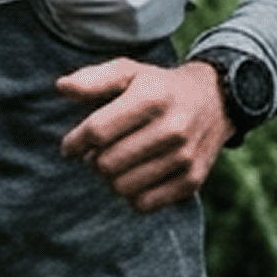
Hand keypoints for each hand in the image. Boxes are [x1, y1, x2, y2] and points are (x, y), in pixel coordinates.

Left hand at [55, 58, 231, 211]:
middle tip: (99, 153)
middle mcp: (172, 128)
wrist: (215, 100)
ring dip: (111, 179)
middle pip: (105, 164)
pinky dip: (131, 195)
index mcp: (152, 98)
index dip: (74, 142)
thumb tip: (61, 87)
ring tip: (117, 163)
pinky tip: (135, 176)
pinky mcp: (191, 181)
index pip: (96, 132)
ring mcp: (184, 157)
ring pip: (121, 188)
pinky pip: (143, 204)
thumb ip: (93, 79)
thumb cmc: (158, 87)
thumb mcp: (128, 71)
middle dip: (93, 160)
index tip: (71, 145)